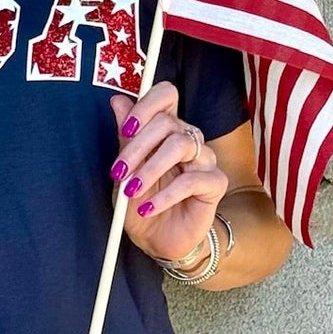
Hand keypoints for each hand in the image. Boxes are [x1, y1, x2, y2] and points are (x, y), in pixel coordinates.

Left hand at [110, 84, 228, 263]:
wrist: (157, 238)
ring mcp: (205, 159)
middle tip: (118, 172)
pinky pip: (192, 181)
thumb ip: (125, 137)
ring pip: (181, 146)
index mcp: (167, 129)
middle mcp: (188, 138)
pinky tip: (147, 208)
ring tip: (131, 191)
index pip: (166, 95)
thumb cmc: (141, 201)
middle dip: (137, 147)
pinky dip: (165, 195)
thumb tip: (117, 100)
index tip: (126, 129)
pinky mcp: (215, 183)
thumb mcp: (125, 170)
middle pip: (168, 122)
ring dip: (150, 169)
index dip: (146, 105)